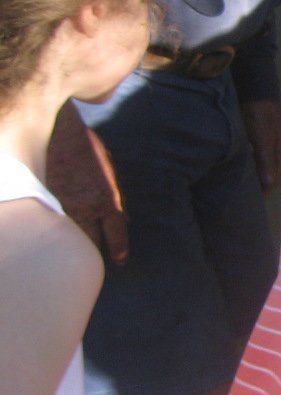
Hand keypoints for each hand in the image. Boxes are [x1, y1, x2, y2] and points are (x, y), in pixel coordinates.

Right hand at [45, 104, 128, 264]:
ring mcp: (61, 207)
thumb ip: (116, 197)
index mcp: (107, 200)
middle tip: (95, 263)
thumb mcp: (108, 171)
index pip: (116, 234)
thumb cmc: (85, 148)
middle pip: (90, 243)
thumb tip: (124, 219)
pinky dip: (53, 229)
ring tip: (72, 252)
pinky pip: (50, 223)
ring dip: (71, 243)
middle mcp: (84, 208)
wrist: (54, 130)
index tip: (120, 260)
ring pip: (68, 236)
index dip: (119, 250)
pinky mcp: (42, 202)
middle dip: (93, 253)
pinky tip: (52, 234)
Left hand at [241, 99, 280, 191]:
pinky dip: (252, 167)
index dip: (265, 189)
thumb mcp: (263, 140)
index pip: (276, 178)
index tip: (252, 201)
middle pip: (271, 174)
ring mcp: (272, 146)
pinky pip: (258, 160)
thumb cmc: (260, 117)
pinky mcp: (262, 141)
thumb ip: (266, 161)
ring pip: (264, 167)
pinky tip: (242, 171)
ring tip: (243, 187)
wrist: (255, 93)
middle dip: (261, 185)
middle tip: (245, 197)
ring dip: (256, 176)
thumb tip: (269, 184)